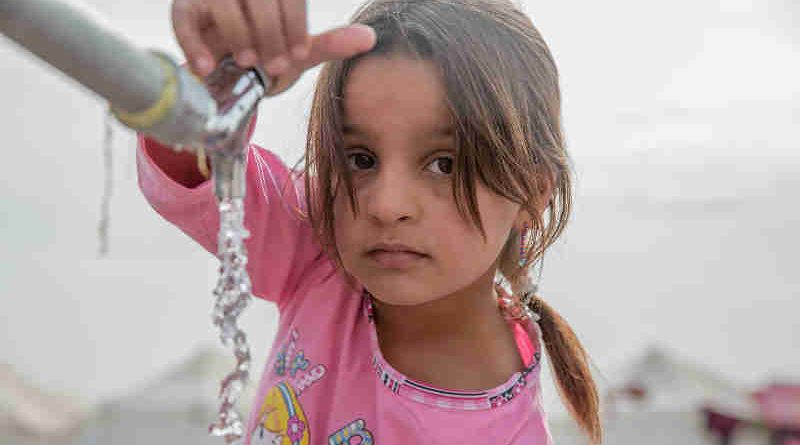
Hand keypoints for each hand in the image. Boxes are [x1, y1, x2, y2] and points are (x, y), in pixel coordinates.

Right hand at [171, 0, 375, 94]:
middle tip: (275, 65)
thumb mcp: (299, 52)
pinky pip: (184, 20)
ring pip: (224, 4)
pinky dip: (195, 44)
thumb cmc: (265, 56)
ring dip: (239, 36)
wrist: (225, 78)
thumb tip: (370, 37)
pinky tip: (208, 67)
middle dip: (270, 34)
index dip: (295, 26)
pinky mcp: (183, 9)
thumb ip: (330, 43)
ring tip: (246, 62)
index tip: (298, 55)